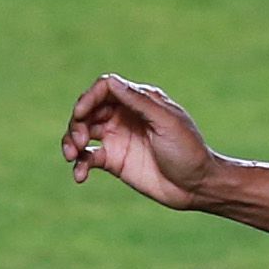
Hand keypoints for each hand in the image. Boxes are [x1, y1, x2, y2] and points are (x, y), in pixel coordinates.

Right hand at [63, 74, 216, 208]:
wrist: (197, 186)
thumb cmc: (188, 151)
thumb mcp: (167, 123)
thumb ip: (139, 102)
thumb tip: (110, 82)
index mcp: (139, 101)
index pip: (105, 88)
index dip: (89, 97)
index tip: (82, 113)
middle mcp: (125, 116)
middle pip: (88, 109)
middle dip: (76, 121)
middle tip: (79, 140)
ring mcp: (117, 138)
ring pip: (82, 131)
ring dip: (70, 140)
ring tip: (72, 155)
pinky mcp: (114, 161)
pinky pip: (87, 158)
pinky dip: (79, 164)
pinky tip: (80, 176)